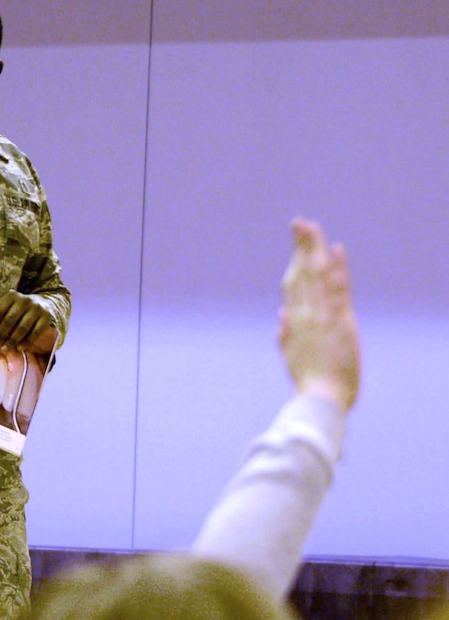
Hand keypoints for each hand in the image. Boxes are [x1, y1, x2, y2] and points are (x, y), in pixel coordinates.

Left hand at [0, 290, 54, 350]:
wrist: (43, 303)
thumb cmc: (19, 308)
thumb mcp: (8, 306)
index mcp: (11, 295)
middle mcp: (24, 300)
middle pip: (9, 320)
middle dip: (0, 335)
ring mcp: (36, 308)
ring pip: (22, 327)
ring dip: (12, 341)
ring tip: (4, 350)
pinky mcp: (46, 317)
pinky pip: (35, 332)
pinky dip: (27, 342)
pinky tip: (19, 348)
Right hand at [279, 218, 358, 410]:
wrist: (320, 398)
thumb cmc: (309, 382)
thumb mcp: (292, 356)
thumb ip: (285, 335)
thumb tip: (280, 314)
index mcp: (294, 321)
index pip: (295, 283)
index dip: (296, 260)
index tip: (297, 242)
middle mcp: (305, 313)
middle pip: (303, 272)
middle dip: (301, 245)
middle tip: (300, 222)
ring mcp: (321, 315)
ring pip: (317, 274)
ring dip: (315, 247)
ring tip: (312, 226)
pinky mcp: (338, 320)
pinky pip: (338, 288)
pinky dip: (337, 268)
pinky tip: (336, 249)